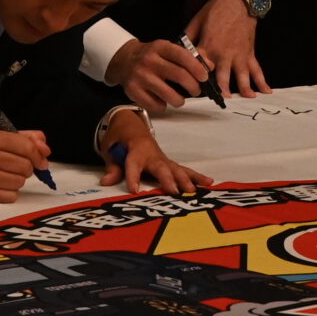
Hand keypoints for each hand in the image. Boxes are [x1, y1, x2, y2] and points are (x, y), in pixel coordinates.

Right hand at [0, 128, 52, 202]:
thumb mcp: (5, 137)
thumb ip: (29, 139)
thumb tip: (46, 150)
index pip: (27, 147)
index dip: (39, 156)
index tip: (42, 162)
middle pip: (26, 167)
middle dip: (27, 168)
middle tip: (17, 167)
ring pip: (20, 182)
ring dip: (18, 180)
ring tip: (7, 175)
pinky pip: (11, 196)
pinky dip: (11, 193)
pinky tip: (1, 185)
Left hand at [97, 109, 214, 195]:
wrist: (130, 124)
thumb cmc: (119, 138)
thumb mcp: (110, 148)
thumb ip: (112, 166)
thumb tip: (106, 182)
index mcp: (135, 148)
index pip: (134, 163)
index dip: (133, 176)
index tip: (134, 190)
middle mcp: (152, 153)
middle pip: (161, 167)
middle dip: (168, 179)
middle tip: (175, 192)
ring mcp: (163, 159)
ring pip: (176, 169)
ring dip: (186, 180)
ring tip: (194, 191)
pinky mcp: (169, 164)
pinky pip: (184, 170)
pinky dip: (197, 176)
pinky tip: (210, 183)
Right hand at [106, 38, 208, 111]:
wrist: (124, 60)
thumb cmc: (151, 56)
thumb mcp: (165, 49)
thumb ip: (185, 56)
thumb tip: (208, 68)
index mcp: (160, 47)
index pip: (183, 56)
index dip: (197, 68)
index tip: (204, 77)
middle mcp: (149, 60)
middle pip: (179, 76)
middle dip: (193, 87)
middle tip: (196, 90)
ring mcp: (140, 76)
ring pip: (169, 94)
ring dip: (179, 100)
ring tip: (179, 99)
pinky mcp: (133, 90)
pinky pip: (155, 105)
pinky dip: (163, 106)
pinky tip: (162, 100)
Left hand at [185, 0, 268, 97]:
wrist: (239, 0)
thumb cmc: (216, 10)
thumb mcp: (197, 21)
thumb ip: (187, 37)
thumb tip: (177, 49)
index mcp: (209, 45)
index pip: (199, 66)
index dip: (194, 78)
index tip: (191, 88)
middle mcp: (224, 53)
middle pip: (222, 77)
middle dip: (220, 90)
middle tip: (218, 101)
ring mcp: (239, 54)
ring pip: (242, 76)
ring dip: (243, 89)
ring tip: (244, 99)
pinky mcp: (249, 53)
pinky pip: (256, 69)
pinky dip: (262, 81)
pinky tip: (266, 91)